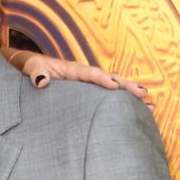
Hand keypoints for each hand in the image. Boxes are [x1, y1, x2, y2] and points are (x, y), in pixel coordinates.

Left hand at [9, 50, 148, 100]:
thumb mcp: (30, 67)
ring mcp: (88, 84)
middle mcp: (84, 75)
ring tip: (149, 106)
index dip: (102, 79)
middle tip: (143, 94)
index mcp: (72, 69)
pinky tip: (135, 112)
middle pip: (109, 79)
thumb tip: (42, 81)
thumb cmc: (31, 67)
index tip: (113, 86)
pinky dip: (121, 102)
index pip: (90, 74)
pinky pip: (106, 96)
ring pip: (113, 88)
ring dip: (130, 95)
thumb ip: (36, 72)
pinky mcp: (88, 93)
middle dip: (126, 86)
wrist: (30, 66)